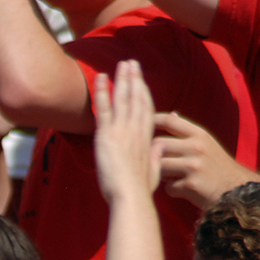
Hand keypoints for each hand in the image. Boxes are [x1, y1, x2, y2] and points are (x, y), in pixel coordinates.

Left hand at [92, 60, 160, 205]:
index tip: (141, 80)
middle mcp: (137, 130)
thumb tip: (159, 146)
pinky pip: (104, 108)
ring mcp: (123, 130)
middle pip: (137, 98)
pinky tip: (100, 77)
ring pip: (123, 98)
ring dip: (122, 79)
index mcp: (147, 138)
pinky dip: (102, 91)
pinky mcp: (107, 135)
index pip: (146, 110)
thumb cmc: (140, 191)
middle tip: (131, 63)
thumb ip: (155, 156)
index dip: (143, 93)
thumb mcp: (154, 171)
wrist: (131, 196)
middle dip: (135, 79)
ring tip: (121, 64)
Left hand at [155, 112, 259, 208]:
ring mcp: (194, 166)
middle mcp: (197, 147)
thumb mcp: (207, 144)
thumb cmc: (217, 168)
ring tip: (173, 177)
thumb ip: (187, 133)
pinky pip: (168, 187)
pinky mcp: (191, 185)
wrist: (239, 192)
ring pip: (159, 166)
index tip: (141, 124)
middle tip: (158, 163)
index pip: (170, 121)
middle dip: (153, 156)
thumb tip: (172, 114)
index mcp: (200, 135)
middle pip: (158, 145)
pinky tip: (185, 190)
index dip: (152, 120)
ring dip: (161, 174)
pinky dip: (173, 190)